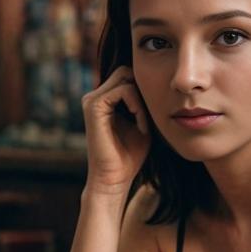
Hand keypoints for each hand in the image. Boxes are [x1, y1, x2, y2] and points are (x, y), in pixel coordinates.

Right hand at [81, 67, 150, 195]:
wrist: (115, 179)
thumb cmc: (129, 156)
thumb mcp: (142, 124)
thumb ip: (144, 105)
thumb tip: (158, 84)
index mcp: (104, 100)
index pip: (128, 76)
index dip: (145, 92)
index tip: (151, 119)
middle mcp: (94, 96)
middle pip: (126, 72)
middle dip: (143, 92)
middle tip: (149, 119)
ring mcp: (92, 100)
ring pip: (126, 78)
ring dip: (142, 101)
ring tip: (144, 125)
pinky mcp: (94, 106)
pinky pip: (124, 91)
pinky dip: (138, 107)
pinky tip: (141, 126)